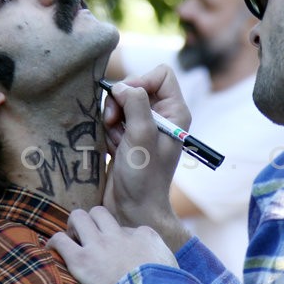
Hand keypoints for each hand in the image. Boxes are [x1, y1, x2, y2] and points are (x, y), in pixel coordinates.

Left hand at [48, 206, 177, 283]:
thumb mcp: (172, 266)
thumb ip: (161, 256)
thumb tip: (152, 257)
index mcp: (143, 234)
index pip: (126, 228)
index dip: (120, 239)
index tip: (119, 253)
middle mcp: (118, 234)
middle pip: (98, 212)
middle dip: (91, 221)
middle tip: (87, 236)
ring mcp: (98, 245)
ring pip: (78, 217)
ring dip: (73, 226)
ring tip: (72, 238)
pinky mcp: (81, 261)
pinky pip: (59, 241)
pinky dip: (54, 242)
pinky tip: (53, 248)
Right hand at [102, 65, 191, 249]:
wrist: (132, 208)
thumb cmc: (143, 178)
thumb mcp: (141, 136)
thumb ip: (135, 104)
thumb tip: (121, 86)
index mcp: (175, 113)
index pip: (161, 74)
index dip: (141, 82)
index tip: (127, 101)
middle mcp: (162, 116)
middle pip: (136, 86)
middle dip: (120, 102)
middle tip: (113, 122)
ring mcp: (143, 126)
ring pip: (120, 102)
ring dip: (112, 119)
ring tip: (116, 142)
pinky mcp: (127, 137)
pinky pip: (112, 119)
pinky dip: (108, 131)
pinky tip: (113, 149)